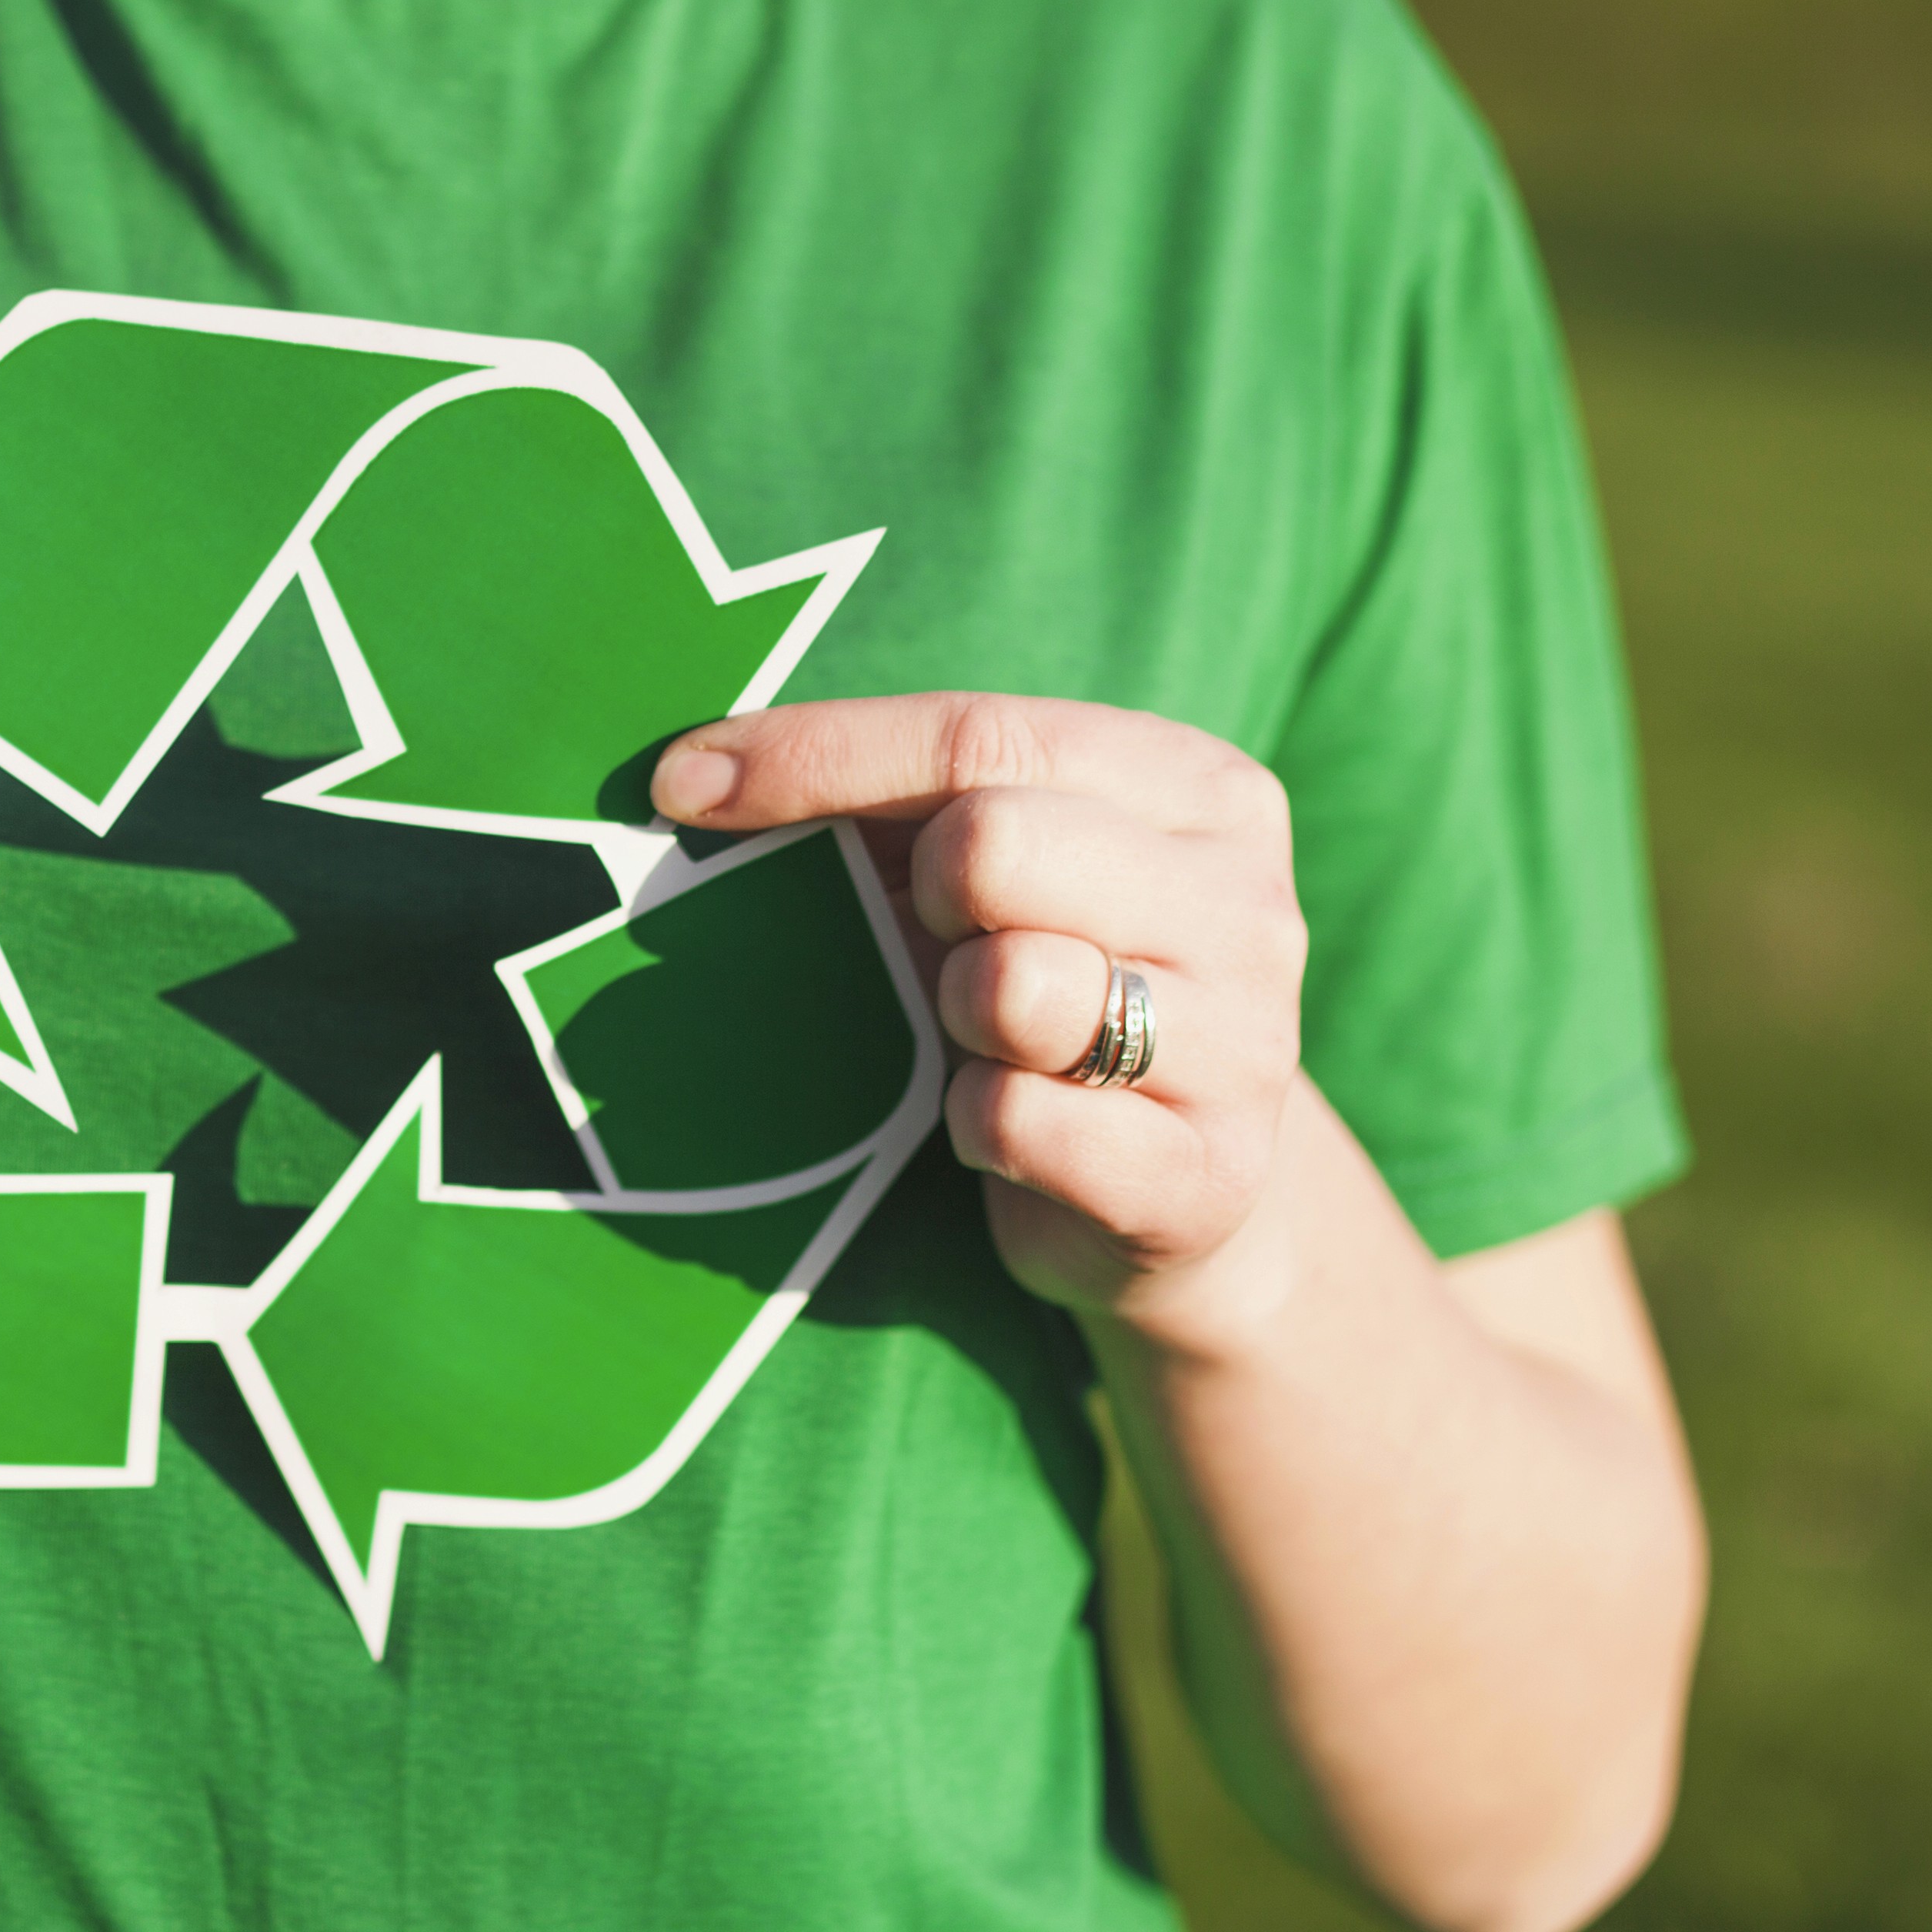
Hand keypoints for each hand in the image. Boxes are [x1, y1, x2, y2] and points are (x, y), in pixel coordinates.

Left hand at [651, 694, 1305, 1329]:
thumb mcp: (995, 870)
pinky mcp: (1204, 1179)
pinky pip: (1019, 1123)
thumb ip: (891, 798)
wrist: (1183, 1197)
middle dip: (924, 899)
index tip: (682, 784)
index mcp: (1199, 787)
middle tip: (941, 943)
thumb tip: (694, 774)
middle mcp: (1248, 904)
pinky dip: (978, 1126)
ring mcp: (1246, 1046)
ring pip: (1013, 989)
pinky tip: (1003, 1125)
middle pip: (992, 845)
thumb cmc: (1052, 988)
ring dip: (956, 1018)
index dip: (815, 755)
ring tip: (988, 1037)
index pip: (977, 735)